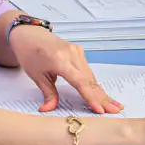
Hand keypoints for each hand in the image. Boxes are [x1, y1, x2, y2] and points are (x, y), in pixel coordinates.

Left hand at [9, 26, 123, 114]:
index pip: (79, 82)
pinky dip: (94, 84)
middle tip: (116, 110)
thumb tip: (48, 110)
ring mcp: (76, 51)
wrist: (28, 34)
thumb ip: (48, 93)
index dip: (90, 97)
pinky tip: (102, 94)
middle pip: (89, 80)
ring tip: (113, 106)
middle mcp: (71, 54)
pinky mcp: (78, 51)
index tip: (100, 109)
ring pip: (90, 76)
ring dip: (101, 92)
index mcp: (59, 60)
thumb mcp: (35, 76)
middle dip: (102, 97)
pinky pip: (87, 70)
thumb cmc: (29, 53)